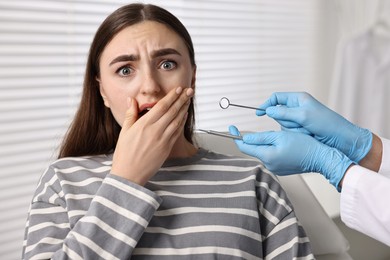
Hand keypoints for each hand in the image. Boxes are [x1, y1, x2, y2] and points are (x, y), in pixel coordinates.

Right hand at [111, 87, 193, 184]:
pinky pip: (177, 132)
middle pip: (172, 111)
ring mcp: (163, 139)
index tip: (178, 89)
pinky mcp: (167, 148)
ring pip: (177, 120)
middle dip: (182, 99)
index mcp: (144, 124)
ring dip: (184, 109)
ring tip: (189, 100)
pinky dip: (182, 122)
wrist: (129, 174)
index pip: (162, 106)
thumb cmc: (124, 153)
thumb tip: (132, 100)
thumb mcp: (124, 132)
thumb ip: (130, 114)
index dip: (172, 96)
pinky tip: (184, 116)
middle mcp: (156, 130)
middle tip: (189, 91)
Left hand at [229, 125, 352, 189]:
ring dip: (263, 143)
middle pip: (253, 150)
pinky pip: (271, 157)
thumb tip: (244, 138)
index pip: (244, 147)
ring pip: (262, 152)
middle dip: (252, 139)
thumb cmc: (304, 145)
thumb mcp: (280, 136)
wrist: (321, 158)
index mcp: (267, 156)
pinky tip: (281, 144)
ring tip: (274, 135)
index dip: (236, 136)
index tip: (231, 127)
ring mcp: (275, 168)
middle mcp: (269, 165)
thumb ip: (260, 137)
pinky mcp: (281, 169)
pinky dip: (271, 149)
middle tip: (253, 128)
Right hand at [256, 92, 371, 162]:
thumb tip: (268, 111)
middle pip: (278, 113)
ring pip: (283, 125)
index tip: (259, 113)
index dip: (267, 104)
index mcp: (298, 98)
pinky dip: (296, 135)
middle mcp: (297, 107)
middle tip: (300, 124)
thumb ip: (284, 113)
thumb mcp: (304, 116)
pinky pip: (289, 132)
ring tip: (307, 130)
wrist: (341, 139)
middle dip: (286, 121)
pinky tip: (307, 135)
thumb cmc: (326, 124)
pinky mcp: (300, 130)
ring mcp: (299, 119)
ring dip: (293, 129)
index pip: (276, 98)